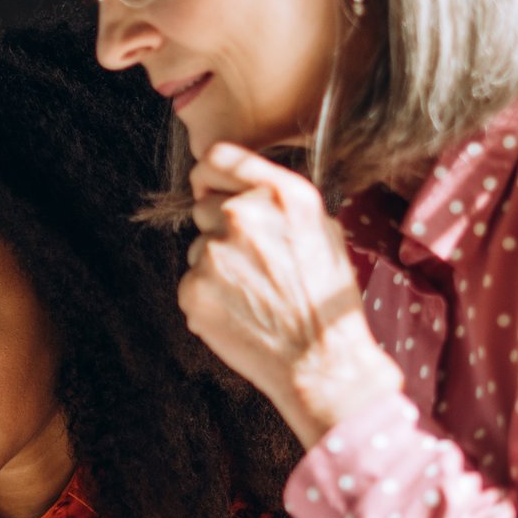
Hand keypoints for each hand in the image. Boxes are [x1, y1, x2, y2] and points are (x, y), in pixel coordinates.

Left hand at [179, 142, 400, 448]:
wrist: (321, 360)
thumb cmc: (325, 298)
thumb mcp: (322, 230)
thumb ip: (279, 202)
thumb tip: (241, 190)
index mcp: (282, 194)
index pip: (218, 157)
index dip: (209, 174)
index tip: (208, 186)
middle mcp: (243, 215)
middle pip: (205, 206)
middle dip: (222, 230)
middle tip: (254, 264)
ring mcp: (214, 252)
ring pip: (198, 246)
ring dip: (216, 265)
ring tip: (254, 293)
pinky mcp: (193, 288)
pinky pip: (191, 280)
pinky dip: (209, 295)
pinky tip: (240, 312)